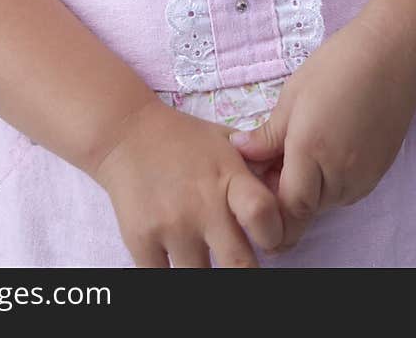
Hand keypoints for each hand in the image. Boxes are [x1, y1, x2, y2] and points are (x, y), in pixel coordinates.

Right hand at [92, 97, 285, 266]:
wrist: (125, 133)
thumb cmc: (184, 138)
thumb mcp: (226, 142)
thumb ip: (256, 169)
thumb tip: (290, 194)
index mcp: (228, 177)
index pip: (264, 215)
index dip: (274, 235)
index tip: (268, 239)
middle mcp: (202, 205)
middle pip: (240, 267)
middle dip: (248, 276)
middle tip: (242, 267)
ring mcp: (171, 226)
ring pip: (202, 281)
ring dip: (208, 277)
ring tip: (207, 262)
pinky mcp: (141, 241)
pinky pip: (163, 281)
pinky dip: (174, 277)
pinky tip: (178, 263)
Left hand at [229, 16, 415, 251]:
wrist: (393, 58)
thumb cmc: (337, 67)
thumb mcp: (292, 95)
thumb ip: (267, 135)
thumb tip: (240, 152)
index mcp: (311, 152)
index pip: (288, 208)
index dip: (270, 204)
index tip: (259, 181)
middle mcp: (340, 174)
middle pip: (305, 208)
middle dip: (286, 193)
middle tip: (276, 156)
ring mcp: (363, 178)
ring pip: (326, 202)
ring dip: (309, 187)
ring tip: (303, 146)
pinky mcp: (378, 175)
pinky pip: (345, 191)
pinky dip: (330, 180)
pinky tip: (328, 146)